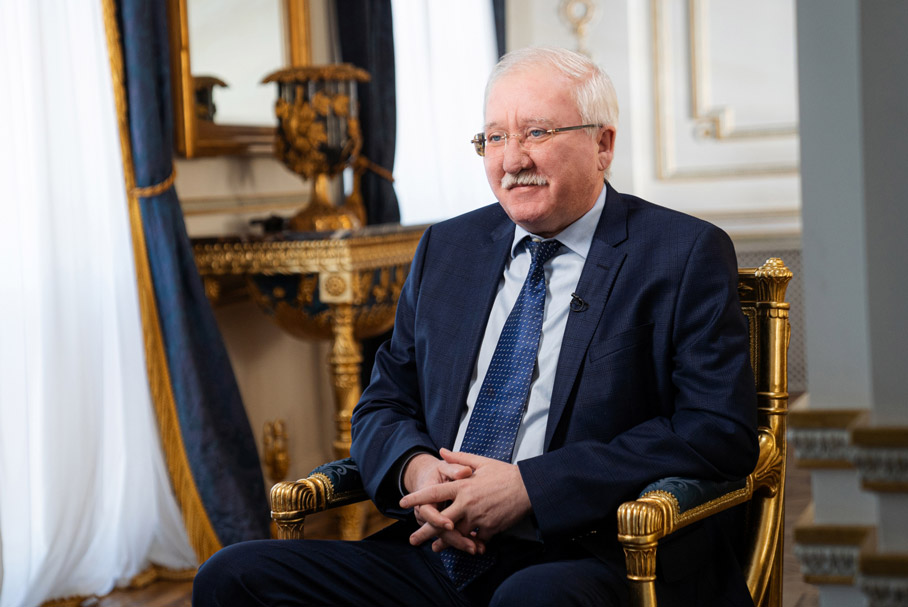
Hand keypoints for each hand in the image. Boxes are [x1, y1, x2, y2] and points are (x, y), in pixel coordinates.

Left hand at [400, 449, 531, 552]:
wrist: (528, 487)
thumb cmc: (504, 473)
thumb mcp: (481, 461)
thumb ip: (459, 459)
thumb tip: (442, 451)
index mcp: (463, 486)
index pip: (434, 493)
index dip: (417, 498)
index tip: (403, 503)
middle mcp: (467, 504)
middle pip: (440, 521)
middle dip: (425, 531)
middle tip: (413, 540)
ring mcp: (478, 518)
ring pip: (456, 534)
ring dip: (445, 542)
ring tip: (434, 548)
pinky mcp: (490, 529)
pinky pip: (476, 539)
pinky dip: (470, 543)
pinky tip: (464, 548)